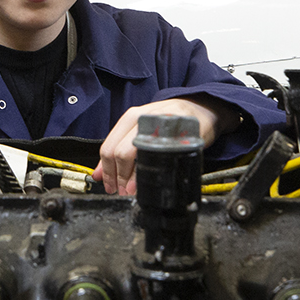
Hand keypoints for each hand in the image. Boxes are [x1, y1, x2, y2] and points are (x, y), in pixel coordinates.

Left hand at [96, 97, 224, 195]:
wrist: (200, 108)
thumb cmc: (168, 121)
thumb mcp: (141, 129)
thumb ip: (119, 149)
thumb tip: (99, 174)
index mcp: (131, 117)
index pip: (108, 147)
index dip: (107, 171)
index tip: (109, 185)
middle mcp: (143, 118)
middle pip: (120, 152)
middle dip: (119, 177)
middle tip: (122, 190)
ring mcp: (161, 124)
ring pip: (139, 154)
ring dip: (133, 177)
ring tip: (134, 189)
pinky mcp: (178, 132)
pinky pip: (162, 154)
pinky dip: (154, 171)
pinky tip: (154, 178)